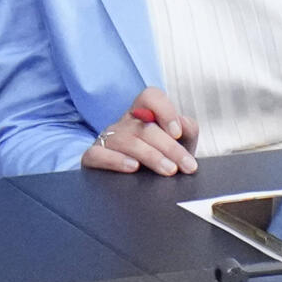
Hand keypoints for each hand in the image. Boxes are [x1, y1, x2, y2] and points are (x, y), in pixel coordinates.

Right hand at [84, 87, 199, 175]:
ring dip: (151, 156)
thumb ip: (188, 130)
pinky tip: (133, 167)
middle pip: (144, 127)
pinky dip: (115, 160)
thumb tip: (183, 126)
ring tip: (169, 170)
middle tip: (187, 166)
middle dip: (170, 148)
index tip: (178, 133)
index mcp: (144, 113)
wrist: (138, 184)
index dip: (165, 111)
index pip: (150, 97)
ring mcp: (107, 138)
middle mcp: (124, 123)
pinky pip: (97, 155)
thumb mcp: (181, 142)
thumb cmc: (161, 157)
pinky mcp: (93, 157)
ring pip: (126, 141)